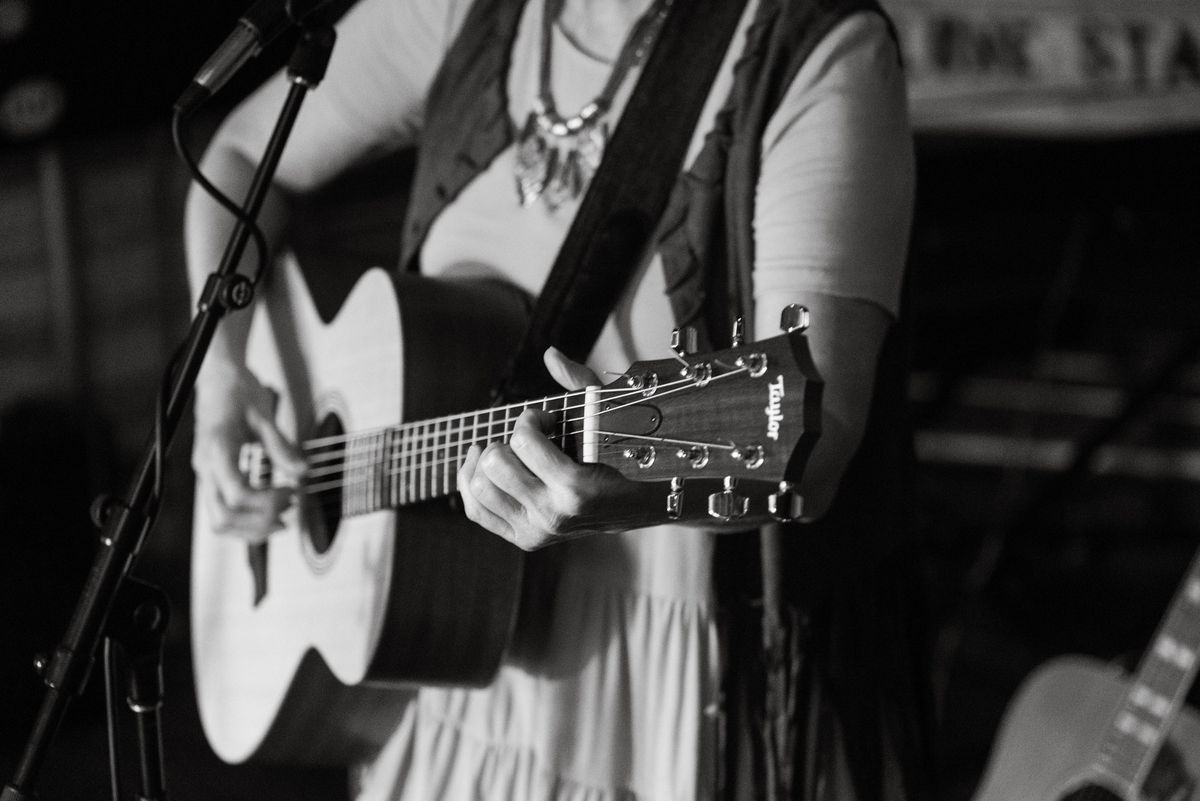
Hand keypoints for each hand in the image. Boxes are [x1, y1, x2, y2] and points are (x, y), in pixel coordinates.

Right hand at [192, 367, 305, 544]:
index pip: (237, 494)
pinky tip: (268, 510)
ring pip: (219, 521)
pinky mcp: (212, 477)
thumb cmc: (237, 391)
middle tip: (288, 513)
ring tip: (281, 517)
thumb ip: (281, 446)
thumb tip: (302, 471)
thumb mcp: (263, 415)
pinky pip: (222, 510)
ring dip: (251, 527)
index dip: (267, 502)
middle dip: (258, 524)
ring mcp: (206, 475)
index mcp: (217, 449)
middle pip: (223, 517)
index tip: (291, 493)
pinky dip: (245, 519)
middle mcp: (205, 467)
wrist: (217, 378)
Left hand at [457, 347, 657, 549]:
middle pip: (495, 464)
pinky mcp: (525, 538)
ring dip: (485, 463)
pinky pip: (478, 511)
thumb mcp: (606, 417)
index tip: (543, 418)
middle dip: (504, 440)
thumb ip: (578, 383)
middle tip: (522, 438)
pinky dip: (470, 485)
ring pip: (480, 488)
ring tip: (500, 451)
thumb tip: (550, 354)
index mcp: (574, 487)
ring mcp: (537, 530)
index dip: (529, 419)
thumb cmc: (621, 457)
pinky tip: (480, 467)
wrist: (636, 507)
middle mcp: (552, 514)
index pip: (523, 441)